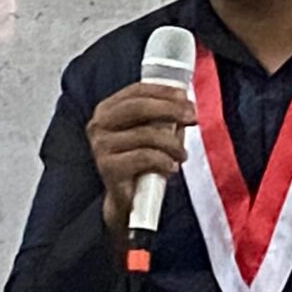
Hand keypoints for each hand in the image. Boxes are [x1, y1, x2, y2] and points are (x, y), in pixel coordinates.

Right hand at [87, 81, 196, 232]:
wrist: (128, 200)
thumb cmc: (142, 162)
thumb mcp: (153, 132)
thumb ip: (164, 116)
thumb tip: (185, 103)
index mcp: (107, 110)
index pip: (136, 91)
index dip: (163, 91)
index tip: (186, 97)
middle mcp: (99, 125)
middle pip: (138, 107)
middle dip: (171, 109)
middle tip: (192, 118)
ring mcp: (101, 146)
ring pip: (145, 134)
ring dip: (172, 144)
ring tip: (182, 155)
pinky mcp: (108, 167)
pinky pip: (144, 157)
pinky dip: (164, 161)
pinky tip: (171, 167)